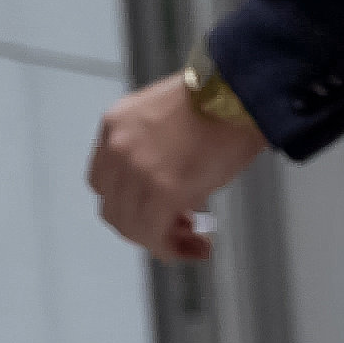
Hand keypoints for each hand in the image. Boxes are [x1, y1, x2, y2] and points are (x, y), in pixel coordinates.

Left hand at [88, 73, 269, 261]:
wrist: (240, 93)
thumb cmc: (218, 101)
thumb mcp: (166, 115)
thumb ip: (153, 146)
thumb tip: (172, 182)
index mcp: (115, 125)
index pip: (104, 182)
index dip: (128, 205)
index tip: (155, 212)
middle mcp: (117, 149)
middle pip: (114, 209)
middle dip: (143, 229)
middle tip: (176, 234)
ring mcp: (137, 171)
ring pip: (132, 226)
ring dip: (160, 242)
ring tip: (193, 244)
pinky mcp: (164, 190)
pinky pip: (155, 233)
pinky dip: (172, 249)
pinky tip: (196, 248)